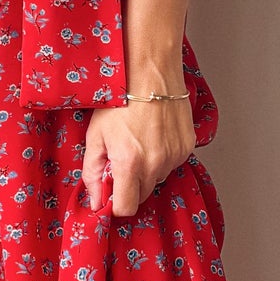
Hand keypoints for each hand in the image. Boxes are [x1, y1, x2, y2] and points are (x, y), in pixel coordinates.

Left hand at [82, 90, 195, 218]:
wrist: (150, 72)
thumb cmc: (120, 99)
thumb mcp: (95, 136)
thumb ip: (92, 172)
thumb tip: (95, 200)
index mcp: (129, 163)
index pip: (126, 208)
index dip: (115, 204)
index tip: (109, 193)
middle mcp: (155, 164)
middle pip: (142, 196)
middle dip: (129, 186)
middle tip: (121, 160)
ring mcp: (174, 156)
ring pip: (157, 179)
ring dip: (146, 171)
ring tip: (138, 142)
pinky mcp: (187, 147)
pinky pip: (171, 164)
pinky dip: (161, 157)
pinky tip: (153, 136)